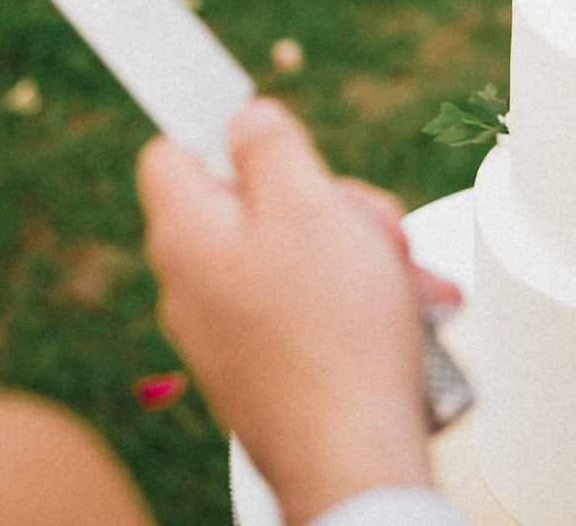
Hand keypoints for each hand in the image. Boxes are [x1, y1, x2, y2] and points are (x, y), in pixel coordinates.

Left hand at [138, 99, 452, 522]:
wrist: (353, 457)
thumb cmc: (333, 338)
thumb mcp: (309, 206)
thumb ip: (270, 147)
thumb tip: (244, 118)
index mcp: (186, 235)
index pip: (172, 151)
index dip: (227, 132)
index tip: (276, 134)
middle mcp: (192, 286)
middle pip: (253, 204)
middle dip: (325, 202)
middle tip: (369, 221)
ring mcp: (225, 334)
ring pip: (291, 257)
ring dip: (354, 253)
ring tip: (403, 278)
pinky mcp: (263, 370)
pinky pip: (305, 309)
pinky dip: (351, 302)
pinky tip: (399, 313)